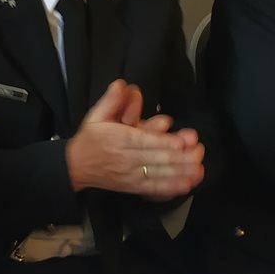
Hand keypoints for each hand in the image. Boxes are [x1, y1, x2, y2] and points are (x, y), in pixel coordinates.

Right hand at [65, 80, 204, 197]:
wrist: (75, 167)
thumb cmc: (90, 140)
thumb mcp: (96, 116)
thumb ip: (111, 100)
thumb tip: (121, 84)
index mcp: (118, 139)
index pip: (144, 141)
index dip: (164, 142)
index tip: (182, 141)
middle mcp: (126, 158)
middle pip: (156, 158)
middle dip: (180, 156)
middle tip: (199, 151)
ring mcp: (130, 175)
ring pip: (159, 174)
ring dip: (181, 172)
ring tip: (198, 169)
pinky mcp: (133, 187)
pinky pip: (154, 189)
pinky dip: (171, 187)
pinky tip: (186, 184)